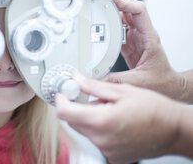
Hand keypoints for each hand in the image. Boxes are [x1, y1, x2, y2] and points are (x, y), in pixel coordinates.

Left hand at [56, 74, 182, 163]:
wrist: (174, 130)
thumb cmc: (154, 109)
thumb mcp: (122, 91)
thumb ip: (94, 86)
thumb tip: (76, 79)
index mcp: (101, 121)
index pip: (64, 112)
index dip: (60, 100)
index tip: (62, 93)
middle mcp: (101, 139)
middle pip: (73, 122)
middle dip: (77, 108)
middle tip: (92, 98)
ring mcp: (107, 150)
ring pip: (85, 131)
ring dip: (89, 119)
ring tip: (110, 110)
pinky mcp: (113, 157)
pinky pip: (97, 141)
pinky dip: (100, 130)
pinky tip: (115, 123)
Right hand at [105, 0, 186, 101]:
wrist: (167, 85)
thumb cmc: (161, 80)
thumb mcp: (140, 81)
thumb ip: (118, 80)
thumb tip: (98, 79)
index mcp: (149, 37)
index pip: (139, 11)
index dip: (125, 2)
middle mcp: (142, 34)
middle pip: (129, 9)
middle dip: (114, 2)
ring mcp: (135, 37)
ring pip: (123, 17)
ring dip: (111, 11)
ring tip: (97, 8)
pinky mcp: (128, 43)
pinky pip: (117, 28)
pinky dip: (108, 24)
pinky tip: (100, 24)